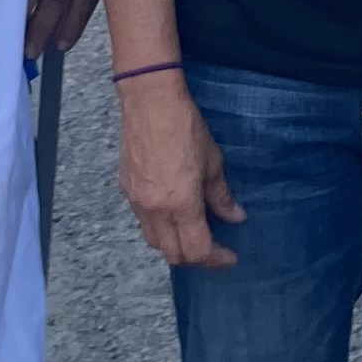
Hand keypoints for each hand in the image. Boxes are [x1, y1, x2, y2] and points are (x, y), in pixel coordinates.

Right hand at [115, 72, 243, 266]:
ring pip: (155, 242)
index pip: (197, 250)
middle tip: (214, 250)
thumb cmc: (185, 126)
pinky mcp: (126, 190)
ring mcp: (137, 202)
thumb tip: (235, 217)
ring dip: (175, 246)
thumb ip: (221, 196)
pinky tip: (173, 215)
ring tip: (194, 235)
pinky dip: (160, 229)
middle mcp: (155, 210)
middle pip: (173, 255)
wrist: (150, 101)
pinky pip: (143, 223)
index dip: (216, 259)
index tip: (230, 257)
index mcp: (180, 204)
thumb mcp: (213, 162)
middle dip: (196, 259)